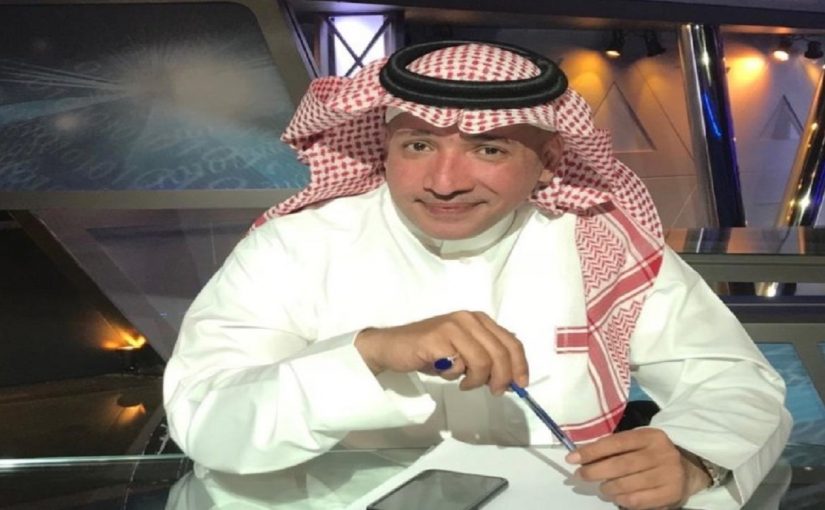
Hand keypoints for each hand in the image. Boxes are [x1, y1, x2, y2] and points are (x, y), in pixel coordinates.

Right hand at [354, 311, 528, 394]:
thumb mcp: (465, 351)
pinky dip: (456, 375)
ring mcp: (453, 326)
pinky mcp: (438, 338)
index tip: (521, 385)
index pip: (511, 341)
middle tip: (495, 391)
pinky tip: (445, 373)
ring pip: (483, 361)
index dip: (520, 365)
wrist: (393, 346)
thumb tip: (512, 375)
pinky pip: (459, 364)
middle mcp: (468, 318)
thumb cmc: (430, 351)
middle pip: (501, 353)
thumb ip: (486, 355)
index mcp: (479, 319)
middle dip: (502, 378)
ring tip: (464, 383)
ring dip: (477, 379)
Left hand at [565, 428, 710, 509]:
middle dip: (595, 471)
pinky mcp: (671, 493)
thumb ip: (614, 447)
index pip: (615, 443)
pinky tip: (617, 496)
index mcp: (650, 436)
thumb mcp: (637, 443)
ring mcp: (668, 474)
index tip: (572, 458)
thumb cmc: (652, 454)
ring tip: (603, 487)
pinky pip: (637, 500)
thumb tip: (581, 456)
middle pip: (620, 465)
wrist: (688, 469)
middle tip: (581, 475)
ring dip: (607, 488)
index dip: (591, 451)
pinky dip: (621, 500)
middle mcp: (661, 453)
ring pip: (627, 485)